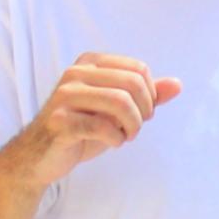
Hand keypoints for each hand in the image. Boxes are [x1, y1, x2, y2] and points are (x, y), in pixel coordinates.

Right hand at [15, 53, 177, 186]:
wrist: (42, 156)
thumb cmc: (83, 129)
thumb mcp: (119, 110)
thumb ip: (147, 96)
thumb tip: (177, 84)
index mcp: (90, 63)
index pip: (139, 69)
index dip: (150, 95)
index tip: (142, 113)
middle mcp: (75, 73)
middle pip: (133, 84)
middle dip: (144, 111)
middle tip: (135, 128)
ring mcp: (64, 95)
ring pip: (120, 102)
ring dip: (132, 126)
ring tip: (126, 136)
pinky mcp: (59, 120)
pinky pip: (103, 126)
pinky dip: (116, 139)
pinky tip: (112, 143)